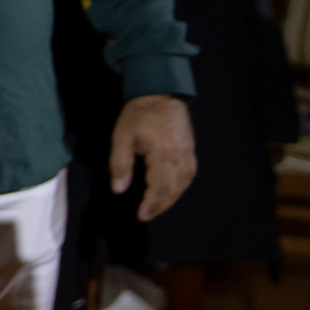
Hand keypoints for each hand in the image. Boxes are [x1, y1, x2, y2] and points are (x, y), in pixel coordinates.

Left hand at [109, 94, 196, 219]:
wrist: (161, 93)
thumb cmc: (138, 114)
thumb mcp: (122, 137)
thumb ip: (120, 164)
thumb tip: (118, 189)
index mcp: (163, 153)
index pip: (160, 186)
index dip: (151, 203)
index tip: (141, 214)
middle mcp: (180, 156)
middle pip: (173, 188)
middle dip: (160, 205)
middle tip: (146, 215)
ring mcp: (188, 153)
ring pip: (183, 184)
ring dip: (170, 199)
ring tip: (156, 208)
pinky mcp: (190, 150)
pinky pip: (189, 174)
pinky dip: (180, 187)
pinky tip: (170, 192)